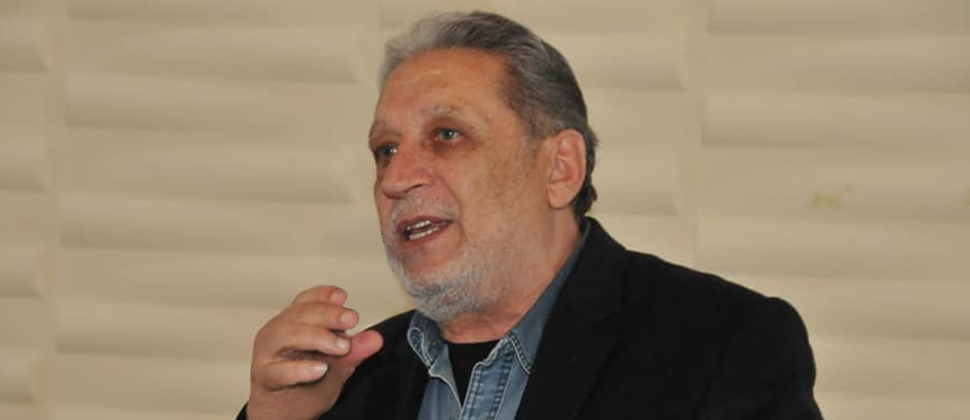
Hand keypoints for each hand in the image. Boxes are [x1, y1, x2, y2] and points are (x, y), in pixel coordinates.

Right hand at [247, 286, 383, 419]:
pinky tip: (320, 369)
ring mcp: (267, 353)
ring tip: (341, 347)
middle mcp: (278, 332)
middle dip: (328, 314)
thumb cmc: (305, 382)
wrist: (284, 412)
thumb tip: (375, 339)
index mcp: (294, 322)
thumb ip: (354, 349)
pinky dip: (300, 369)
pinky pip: (278, 370)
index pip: (307, 300)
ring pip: (285, 335)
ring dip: (316, 337)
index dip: (324, 295)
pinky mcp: (265, 377)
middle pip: (299, 313)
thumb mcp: (337, 362)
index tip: (342, 298)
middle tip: (350, 320)